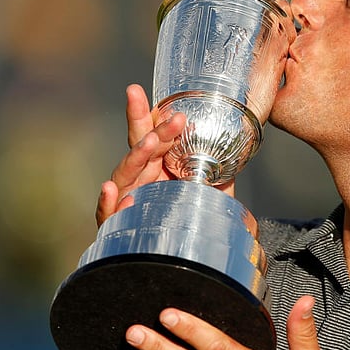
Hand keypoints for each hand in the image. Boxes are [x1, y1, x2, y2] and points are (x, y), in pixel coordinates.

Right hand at [96, 84, 235, 226]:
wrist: (186, 256)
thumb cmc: (194, 218)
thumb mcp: (212, 192)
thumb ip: (222, 172)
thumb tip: (241, 146)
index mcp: (157, 165)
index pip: (150, 134)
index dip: (145, 113)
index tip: (142, 92)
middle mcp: (139, 178)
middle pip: (138, 147)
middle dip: (147, 125)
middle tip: (171, 118)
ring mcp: (126, 199)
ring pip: (125, 174)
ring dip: (136, 156)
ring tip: (150, 144)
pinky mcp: (117, 225)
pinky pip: (107, 214)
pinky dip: (108, 203)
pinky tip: (110, 191)